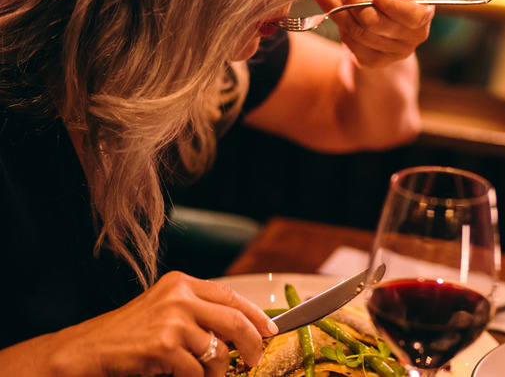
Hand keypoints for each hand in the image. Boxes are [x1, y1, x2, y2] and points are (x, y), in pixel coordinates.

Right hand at [56, 271, 276, 376]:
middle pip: (235, 320)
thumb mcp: (164, 310)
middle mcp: (179, 297)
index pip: (231, 296)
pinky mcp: (163, 346)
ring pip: (218, 351)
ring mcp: (171, 321)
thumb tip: (241, 329)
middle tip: (255, 359)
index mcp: (181, 283)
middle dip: (253, 343)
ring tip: (205, 376)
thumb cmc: (127, 334)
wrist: (88, 349)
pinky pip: (197, 372)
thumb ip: (198, 312)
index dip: (256, 315)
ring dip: (217, 372)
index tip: (270, 330)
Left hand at [310, 0, 433, 67]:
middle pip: (379, 25)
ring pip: (360, 33)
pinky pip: (351, 43)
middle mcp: (412, 39)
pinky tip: (327, 6)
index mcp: (423, 15)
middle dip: (357, 2)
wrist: (371, 11)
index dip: (390, 3)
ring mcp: (393, 54)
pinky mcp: (372, 61)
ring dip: (338, 9)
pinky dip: (337, 22)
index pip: (411, 16)